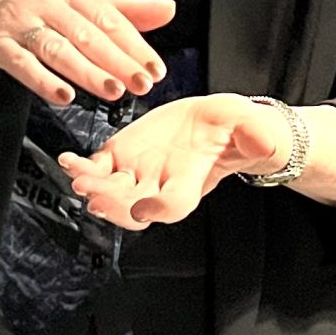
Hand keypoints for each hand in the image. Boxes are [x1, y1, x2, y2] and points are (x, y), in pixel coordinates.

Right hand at [0, 0, 171, 108]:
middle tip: (140, 83)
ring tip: (111, 90)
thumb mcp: (74, 0)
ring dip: (87, 71)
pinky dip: (43, 80)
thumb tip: (168, 10)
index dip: (135, 44)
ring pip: (58, 48)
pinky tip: (63, 95)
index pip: (109, 17)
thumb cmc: (26, 4)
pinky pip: (22, 63)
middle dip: (117, 60)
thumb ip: (122, 10)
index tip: (155, 68)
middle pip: (87, 33)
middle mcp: (45, 1)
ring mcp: (19, 21)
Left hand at [59, 93, 286, 230]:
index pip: (175, 204)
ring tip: (78, 175)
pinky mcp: (122, 155)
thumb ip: (256, 135)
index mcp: (191, 181)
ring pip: (111, 190)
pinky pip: (98, 168)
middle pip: (133, 205)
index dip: (160, 209)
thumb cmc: (236, 130)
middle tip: (95, 193)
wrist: (216, 124)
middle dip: (113, 202)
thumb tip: (266, 142)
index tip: (145, 208)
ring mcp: (138, 173)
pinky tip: (69, 161)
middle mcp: (160, 185)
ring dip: (93, 186)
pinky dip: (82, 168)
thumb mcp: (252, 127)